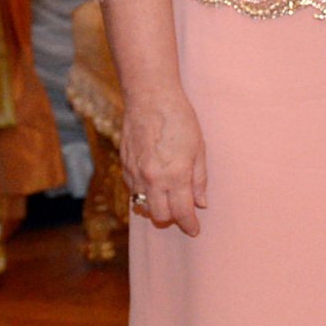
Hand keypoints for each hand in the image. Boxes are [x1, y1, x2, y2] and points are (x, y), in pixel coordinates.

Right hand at [120, 89, 206, 236]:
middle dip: (171, 219)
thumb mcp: (198, 148)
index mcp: (176, 175)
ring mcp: (135, 172)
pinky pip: (132, 189)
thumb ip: (199, 179)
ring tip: (166, 198)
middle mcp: (153, 178)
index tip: (194, 229)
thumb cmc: (179, 118)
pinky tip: (152, 182)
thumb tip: (201, 202)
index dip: (190, 225)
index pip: (182, 213)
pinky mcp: (124, 164)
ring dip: (155, 206)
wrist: (150, 96)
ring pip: (142, 205)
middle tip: (181, 212)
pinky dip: (143, 192)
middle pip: (159, 216)